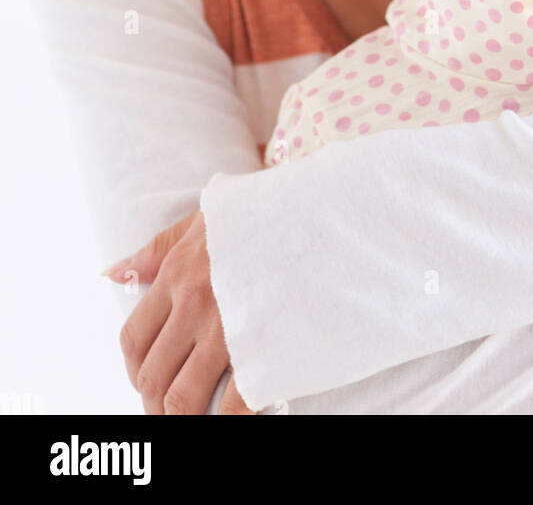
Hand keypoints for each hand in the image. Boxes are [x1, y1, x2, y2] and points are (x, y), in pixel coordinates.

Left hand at [102, 210, 254, 414]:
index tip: (146, 380)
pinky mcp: (262, 348)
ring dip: (181, 419)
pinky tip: (229, 419)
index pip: (134, 338)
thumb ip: (158, 249)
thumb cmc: (262, 215)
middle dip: (154, 405)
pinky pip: (233, 404)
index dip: (134, 370)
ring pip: (183, 398)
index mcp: (177, 274)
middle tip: (167, 412)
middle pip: (153, 376)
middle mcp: (195, 305)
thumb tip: (113, 273)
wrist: (316, 214)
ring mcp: (226, 329)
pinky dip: (226, 421)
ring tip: (193, 420)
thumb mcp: (204, 219)